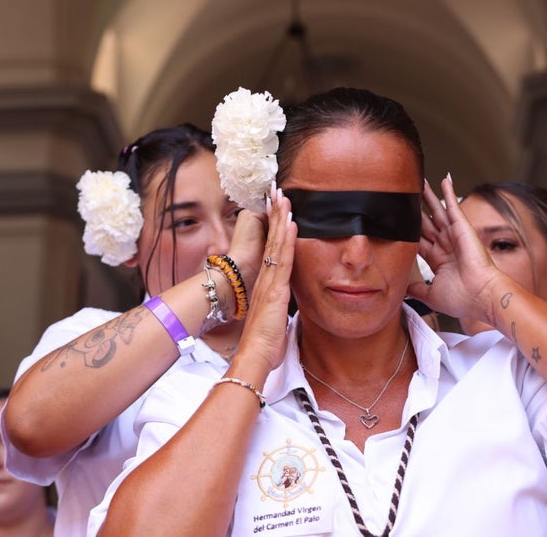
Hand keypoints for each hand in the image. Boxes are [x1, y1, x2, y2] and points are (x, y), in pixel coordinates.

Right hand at [235, 188, 294, 372]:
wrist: (255, 356)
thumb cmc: (263, 344)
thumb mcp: (271, 321)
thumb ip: (275, 309)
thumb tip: (279, 308)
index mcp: (267, 284)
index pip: (272, 249)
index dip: (274, 227)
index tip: (276, 208)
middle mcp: (267, 279)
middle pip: (273, 240)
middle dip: (275, 214)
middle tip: (277, 191)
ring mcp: (271, 282)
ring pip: (278, 244)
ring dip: (281, 219)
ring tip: (283, 197)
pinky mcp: (276, 289)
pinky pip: (284, 260)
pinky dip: (288, 240)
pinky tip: (291, 223)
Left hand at [410, 176, 509, 325]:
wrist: (481, 296)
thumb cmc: (462, 298)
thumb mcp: (432, 295)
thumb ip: (417, 289)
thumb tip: (403, 290)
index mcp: (439, 260)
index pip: (419, 241)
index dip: (408, 231)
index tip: (398, 222)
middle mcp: (446, 245)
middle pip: (425, 223)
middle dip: (415, 210)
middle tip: (405, 195)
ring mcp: (453, 235)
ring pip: (436, 211)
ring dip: (428, 196)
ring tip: (418, 181)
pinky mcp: (462, 227)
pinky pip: (453, 206)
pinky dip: (448, 192)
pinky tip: (443, 180)